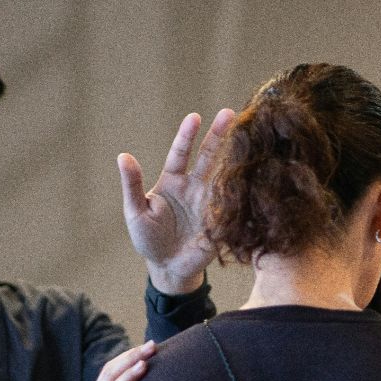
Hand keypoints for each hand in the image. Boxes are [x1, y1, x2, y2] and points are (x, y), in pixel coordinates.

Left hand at [120, 109, 235, 294]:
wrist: (168, 268)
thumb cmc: (148, 238)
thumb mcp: (136, 211)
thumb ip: (132, 185)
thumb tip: (123, 156)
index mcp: (173, 181)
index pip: (181, 153)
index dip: (187, 135)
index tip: (194, 117)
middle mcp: (195, 187)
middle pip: (209, 156)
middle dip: (219, 134)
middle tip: (230, 113)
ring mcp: (211, 202)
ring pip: (226, 174)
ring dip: (237, 157)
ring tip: (251, 139)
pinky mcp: (222, 220)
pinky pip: (234, 203)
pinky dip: (244, 190)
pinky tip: (257, 173)